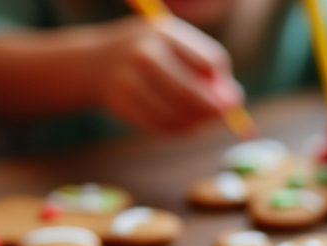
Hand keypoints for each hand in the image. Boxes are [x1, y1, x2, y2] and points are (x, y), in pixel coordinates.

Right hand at [98, 16, 239, 133]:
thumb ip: (203, 66)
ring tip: (204, 123)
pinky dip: (180, 130)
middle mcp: (144, 55)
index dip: (223, 83)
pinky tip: (187, 128)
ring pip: (176, 113)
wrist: (93, 64)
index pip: (209, 61)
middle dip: (214, 109)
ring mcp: (130, 81)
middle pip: (191, 91)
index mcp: (164, 33)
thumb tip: (233, 100)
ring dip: (197, 124)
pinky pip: (160, 126)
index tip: (229, 94)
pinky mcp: (122, 105)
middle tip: (224, 117)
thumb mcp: (172, 45)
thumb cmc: (147, 54)